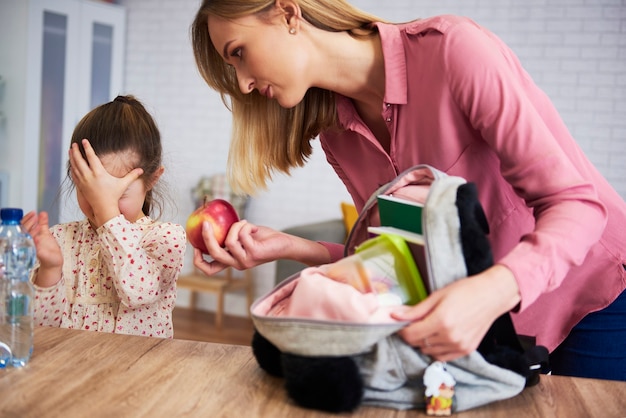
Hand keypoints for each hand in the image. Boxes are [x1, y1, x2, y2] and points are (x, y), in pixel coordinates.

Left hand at [20, 211, 62, 286]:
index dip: (29, 230)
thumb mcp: (46, 257)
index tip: (36, 226)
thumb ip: (41, 252)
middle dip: (29, 222)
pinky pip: (41, 224)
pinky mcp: (42, 233)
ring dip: (31, 218)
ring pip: (29, 225)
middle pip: (25, 228)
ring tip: (36, 214)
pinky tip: (43, 214)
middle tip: (34, 217)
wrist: (53, 261)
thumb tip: (36, 243)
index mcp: (29, 245)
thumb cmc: (49, 261)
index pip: (25, 236)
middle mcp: (30, 239)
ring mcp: (35, 235)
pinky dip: (42, 219)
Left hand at [69, 139, 142, 226]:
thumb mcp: (123, 184)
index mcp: (99, 173)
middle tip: (74, 144)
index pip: (91, 157)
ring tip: (71, 151)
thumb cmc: (114, 196)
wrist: (104, 208)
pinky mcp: (81, 186)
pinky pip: (74, 175)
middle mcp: (89, 176)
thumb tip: (142, 170)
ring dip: (72, 158)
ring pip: (75, 167)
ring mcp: (83, 181)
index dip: (87, 148)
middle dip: (76, 151)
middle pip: (79, 160)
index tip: (84, 141)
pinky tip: (71, 164)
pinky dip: (72, 168)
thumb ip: (132, 176)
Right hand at [192, 220, 330, 275]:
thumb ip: (229, 234)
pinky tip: (253, 227)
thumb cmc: (264, 238)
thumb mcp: (242, 236)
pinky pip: (242, 235)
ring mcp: (245, 261)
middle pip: (214, 255)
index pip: (209, 269)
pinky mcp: (254, 254)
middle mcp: (236, 264)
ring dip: (235, 226)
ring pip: (229, 241)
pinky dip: (245, 226)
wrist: (285, 244)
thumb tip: (211, 221)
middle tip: (205, 224)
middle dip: (207, 238)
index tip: (195, 246)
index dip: (198, 261)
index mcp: (231, 261)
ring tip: (245, 223)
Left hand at [391, 265, 519, 360]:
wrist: (492, 296)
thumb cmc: (465, 291)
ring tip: (429, 328)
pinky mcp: (466, 350)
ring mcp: (459, 346)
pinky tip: (439, 336)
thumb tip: (394, 315)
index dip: (402, 330)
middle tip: (415, 323)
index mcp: (441, 321)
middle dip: (413, 335)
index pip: (411, 335)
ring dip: (424, 343)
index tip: (401, 324)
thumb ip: (415, 310)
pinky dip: (436, 349)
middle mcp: (450, 337)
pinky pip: (443, 357)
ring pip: (429, 352)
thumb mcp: (437, 296)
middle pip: (418, 344)